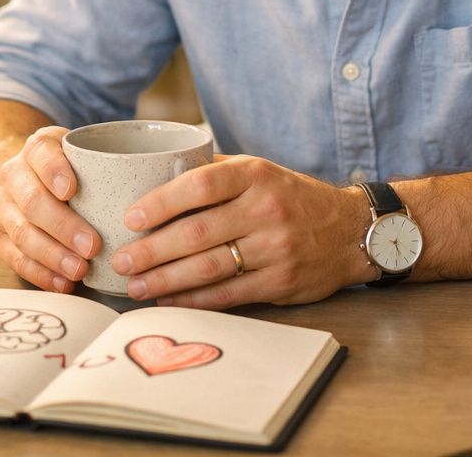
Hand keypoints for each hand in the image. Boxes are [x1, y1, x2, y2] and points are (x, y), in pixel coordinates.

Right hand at [0, 126, 101, 292]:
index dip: (54, 171)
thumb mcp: (84, 152)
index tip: (72, 190)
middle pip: (33, 201)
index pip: (41, 153)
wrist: (26, 178)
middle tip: (93, 246)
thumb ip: (111, 162)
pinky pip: (15, 259)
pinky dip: (40, 274)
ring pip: (22, 234)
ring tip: (80, 270)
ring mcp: (3, 207)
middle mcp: (13, 175)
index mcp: (37, 148)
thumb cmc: (69, 168)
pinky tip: (63, 283)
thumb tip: (158, 184)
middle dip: (63, 226)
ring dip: (53, 256)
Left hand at [110, 156, 371, 308]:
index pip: (201, 185)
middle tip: (121, 260)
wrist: (350, 230)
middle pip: (197, 233)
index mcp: (256, 175)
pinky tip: (169, 300)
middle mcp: (265, 210)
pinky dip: (194, 300)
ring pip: (208, 268)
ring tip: (135, 286)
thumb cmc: (292, 197)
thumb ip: (215, 171)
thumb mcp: (261, 170)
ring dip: (165, 280)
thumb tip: (156, 174)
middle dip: (152, 250)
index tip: (130, 218)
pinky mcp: (280, 282)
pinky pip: (228, 294)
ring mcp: (275, 248)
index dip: (161, 202)